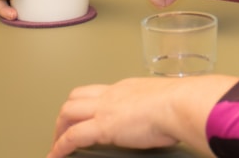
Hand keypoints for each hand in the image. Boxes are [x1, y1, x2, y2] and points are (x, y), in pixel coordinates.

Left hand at [46, 74, 238, 157]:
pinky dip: (59, 148)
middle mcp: (113, 94)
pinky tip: (55, 157)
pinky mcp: (102, 127)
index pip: (100, 92)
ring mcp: (105, 109)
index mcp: (128, 87)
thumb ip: (164, 108)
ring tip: (56, 145)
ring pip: (68, 112)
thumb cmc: (183, 103)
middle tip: (63, 130)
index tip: (88, 116)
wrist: (180, 103)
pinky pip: (71, 137)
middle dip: (66, 114)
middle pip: (76, 97)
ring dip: (59, 129)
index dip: (88, 104)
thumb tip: (173, 118)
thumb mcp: (170, 101)